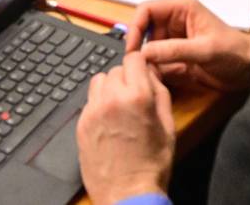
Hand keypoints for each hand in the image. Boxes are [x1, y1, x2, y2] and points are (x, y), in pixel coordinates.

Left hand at [76, 51, 173, 204]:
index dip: (140, 64)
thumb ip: (160, 93)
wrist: (127, 194)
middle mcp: (112, 99)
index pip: (134, 58)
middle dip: (126, 78)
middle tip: (134, 96)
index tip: (142, 72)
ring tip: (119, 107)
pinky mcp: (81, 124)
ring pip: (99, 81)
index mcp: (137, 96)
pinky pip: (90, 101)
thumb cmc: (152, 165)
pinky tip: (109, 122)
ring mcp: (93, 111)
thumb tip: (152, 73)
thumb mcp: (168, 126)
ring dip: (110, 88)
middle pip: (116, 69)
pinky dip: (99, 104)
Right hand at [129, 0, 249, 92]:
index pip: (147, 10)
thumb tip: (145, 52)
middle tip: (137, 66)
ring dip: (146, 61)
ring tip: (149, 75)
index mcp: (182, 9)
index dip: (135, 26)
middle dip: (139, 47)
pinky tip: (158, 79)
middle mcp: (175, 22)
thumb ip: (174, 50)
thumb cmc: (234, 52)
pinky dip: (154, 70)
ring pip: (148, 47)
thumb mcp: (204, 50)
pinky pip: (157, 61)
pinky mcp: (176, 56)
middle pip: (144, 29)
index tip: (132, 47)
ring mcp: (175, 39)